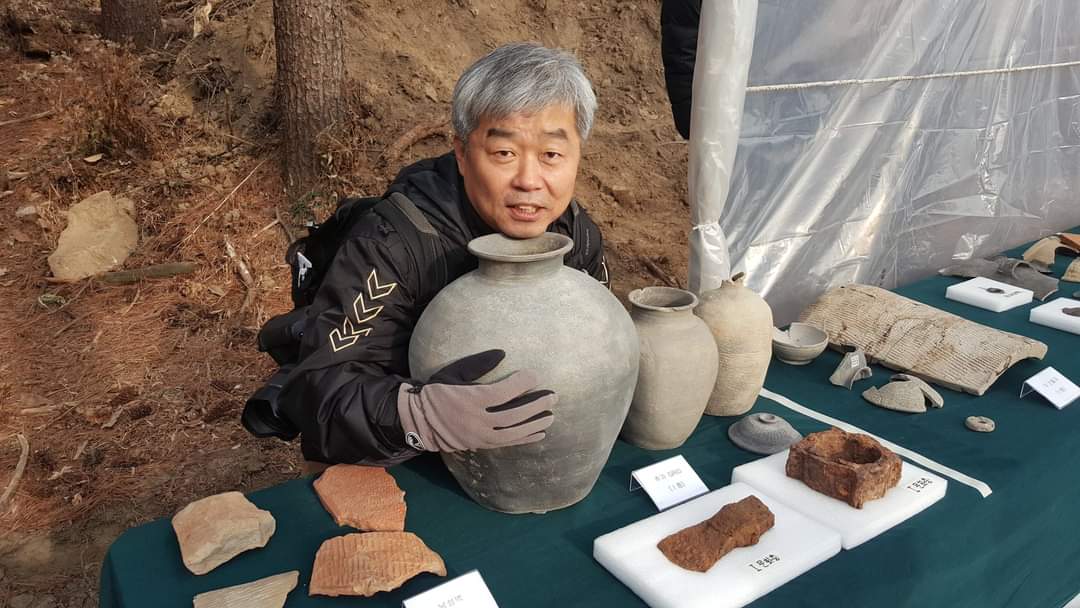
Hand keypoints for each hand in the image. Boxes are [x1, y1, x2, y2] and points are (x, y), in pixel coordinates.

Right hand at [397, 349, 555, 451]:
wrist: (420, 421)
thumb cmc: (437, 392)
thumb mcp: (453, 373)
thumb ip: (478, 364)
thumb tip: (502, 353)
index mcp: (471, 399)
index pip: (502, 393)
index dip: (521, 384)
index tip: (534, 375)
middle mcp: (477, 420)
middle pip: (513, 415)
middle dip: (536, 405)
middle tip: (553, 396)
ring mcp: (480, 436)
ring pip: (513, 432)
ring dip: (535, 424)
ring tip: (551, 415)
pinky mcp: (481, 445)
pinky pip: (507, 443)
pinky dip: (525, 439)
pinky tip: (540, 433)